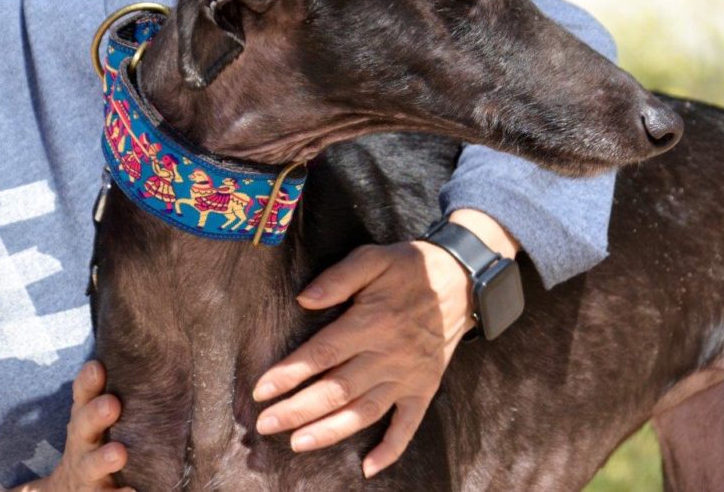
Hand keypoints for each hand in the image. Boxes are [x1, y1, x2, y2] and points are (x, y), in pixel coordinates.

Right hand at [12, 361, 131, 491]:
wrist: (71, 490)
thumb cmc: (96, 442)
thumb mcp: (98, 416)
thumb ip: (113, 388)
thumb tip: (150, 346)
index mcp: (84, 420)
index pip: (82, 397)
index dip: (87, 383)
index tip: (97, 367)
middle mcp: (83, 444)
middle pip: (83, 427)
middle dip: (95, 415)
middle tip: (111, 404)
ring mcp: (89, 473)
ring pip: (93, 466)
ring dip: (105, 458)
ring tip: (120, 452)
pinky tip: (133, 491)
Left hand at [252, 209, 517, 477]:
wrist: (462, 280)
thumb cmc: (410, 267)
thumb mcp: (374, 257)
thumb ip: (338, 277)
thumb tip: (304, 300)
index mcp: (371, 322)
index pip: (322, 354)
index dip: (289, 374)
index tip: (261, 391)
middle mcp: (388, 354)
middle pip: (337, 389)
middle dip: (298, 410)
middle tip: (265, 424)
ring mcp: (408, 376)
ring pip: (364, 412)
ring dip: (330, 431)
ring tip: (297, 444)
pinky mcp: (425, 388)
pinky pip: (408, 425)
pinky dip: (390, 449)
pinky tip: (368, 468)